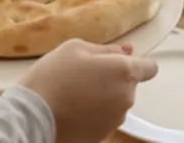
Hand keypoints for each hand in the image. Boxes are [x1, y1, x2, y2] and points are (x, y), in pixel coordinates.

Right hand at [19, 40, 158, 142]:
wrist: (33, 116)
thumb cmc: (53, 76)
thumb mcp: (75, 48)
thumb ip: (107, 49)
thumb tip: (128, 50)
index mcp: (124, 72)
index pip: (150, 68)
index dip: (137, 63)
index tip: (118, 64)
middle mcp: (126, 98)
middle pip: (129, 86)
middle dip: (113, 79)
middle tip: (84, 75)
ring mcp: (116, 120)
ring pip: (116, 103)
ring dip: (104, 98)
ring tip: (74, 94)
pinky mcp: (103, 136)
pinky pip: (104, 119)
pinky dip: (94, 114)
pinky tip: (72, 110)